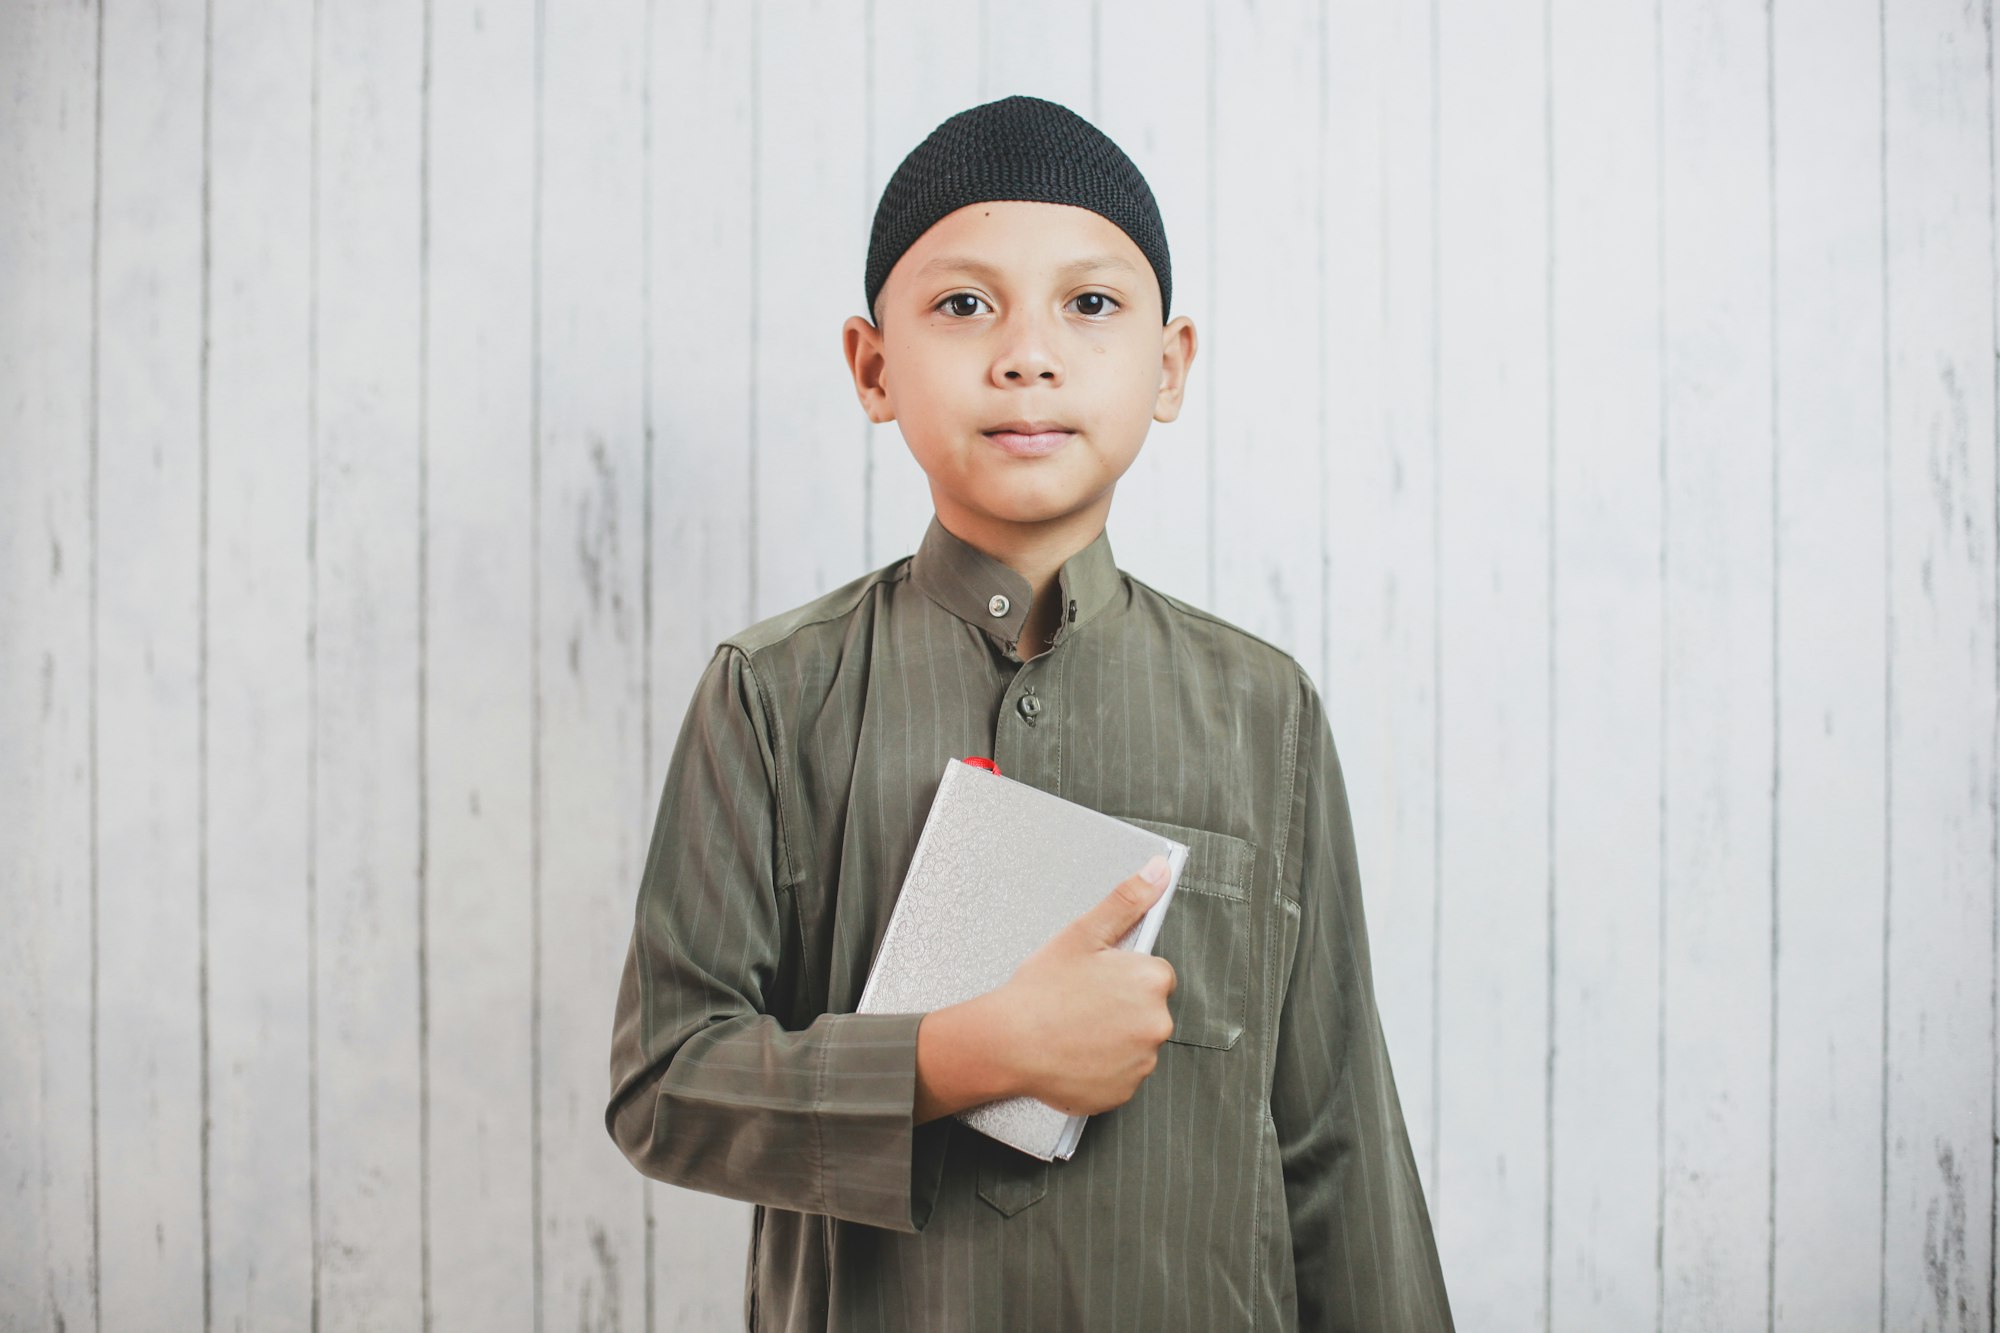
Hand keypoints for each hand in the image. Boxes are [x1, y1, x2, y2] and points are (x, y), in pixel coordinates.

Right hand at [990, 854, 1177, 1116]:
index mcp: (1152, 980)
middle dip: (1122, 1006)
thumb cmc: (1041, 989)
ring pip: (1135, 1043)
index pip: (1155, 974)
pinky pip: (1122, 1074)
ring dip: (1114, 1037)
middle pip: (1148, 1009)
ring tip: (1075, 1030)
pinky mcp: (1125, 1091)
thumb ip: (1127, 901)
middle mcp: (1157, 1023)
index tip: (1097, 980)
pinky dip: (1104, 1067)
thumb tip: (1159, 871)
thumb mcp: (1082, 934)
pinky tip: (1076, 1053)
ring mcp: (1142, 1062)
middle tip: (1081, 1004)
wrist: (1008, 1042)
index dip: (1124, 975)